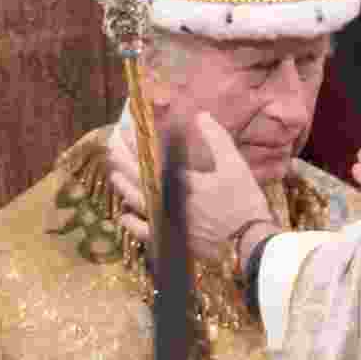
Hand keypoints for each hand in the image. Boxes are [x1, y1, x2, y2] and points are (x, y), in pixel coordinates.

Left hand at [108, 112, 275, 262]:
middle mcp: (168, 200)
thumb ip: (217, 139)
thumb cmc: (243, 202)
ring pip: (136, 201)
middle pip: (137, 177)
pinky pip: (143, 231)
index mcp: (182, 180)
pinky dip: (131, 222)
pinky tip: (124, 214)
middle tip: (112, 145)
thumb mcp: (235, 165)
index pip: (152, 157)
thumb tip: (201, 116)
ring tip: (114, 171)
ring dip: (123, 185)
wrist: (248, 242)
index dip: (136, 143)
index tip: (125, 129)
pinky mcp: (170, 238)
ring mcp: (166, 221)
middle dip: (122, 159)